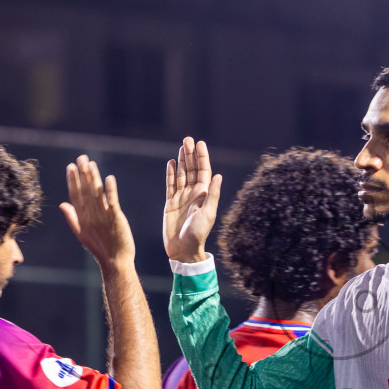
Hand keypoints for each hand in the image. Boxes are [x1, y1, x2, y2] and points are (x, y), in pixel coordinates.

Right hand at [62, 155, 134, 267]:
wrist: (115, 262)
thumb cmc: (100, 248)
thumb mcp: (81, 234)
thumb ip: (71, 218)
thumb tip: (61, 204)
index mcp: (82, 219)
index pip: (75, 196)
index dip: (72, 181)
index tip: (71, 167)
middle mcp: (90, 216)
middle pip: (84, 191)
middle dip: (82, 174)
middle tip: (81, 157)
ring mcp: (103, 217)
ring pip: (96, 194)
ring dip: (93, 178)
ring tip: (91, 163)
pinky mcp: (115, 219)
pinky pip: (112, 202)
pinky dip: (110, 190)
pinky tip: (109, 178)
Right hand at [162, 136, 221, 263]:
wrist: (183, 249)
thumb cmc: (198, 234)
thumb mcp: (208, 214)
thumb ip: (212, 195)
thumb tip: (218, 176)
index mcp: (203, 195)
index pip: (202, 171)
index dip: (201, 157)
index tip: (200, 144)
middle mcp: (192, 194)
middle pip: (191, 170)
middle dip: (190, 154)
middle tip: (187, 139)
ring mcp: (181, 198)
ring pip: (181, 175)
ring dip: (181, 161)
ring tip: (181, 147)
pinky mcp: (170, 203)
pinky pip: (170, 185)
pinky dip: (170, 174)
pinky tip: (170, 163)